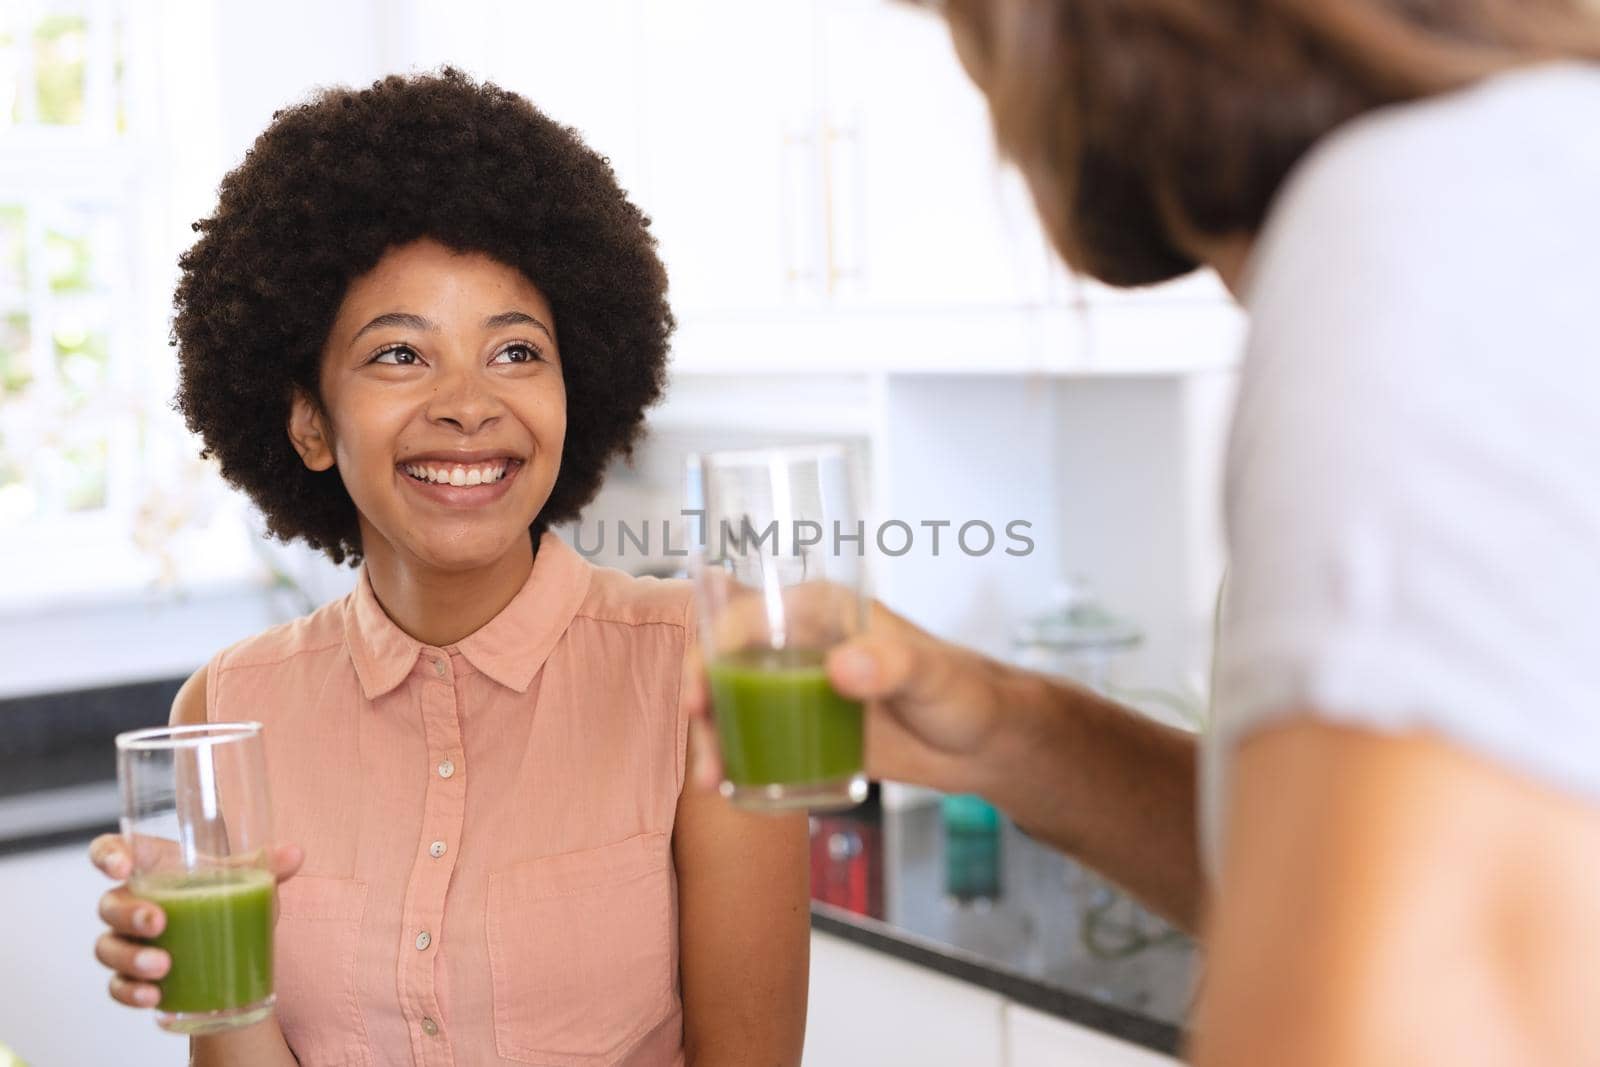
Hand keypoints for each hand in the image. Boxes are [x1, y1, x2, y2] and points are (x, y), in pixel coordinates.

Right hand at [89, 834, 304, 1009]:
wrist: (226, 942)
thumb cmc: (222, 895)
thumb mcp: (242, 878)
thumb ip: (264, 865)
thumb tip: (295, 854)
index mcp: (151, 868)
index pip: (111, 852)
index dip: (107, 855)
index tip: (121, 867)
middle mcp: (130, 902)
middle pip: (110, 904)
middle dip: (130, 915)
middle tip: (159, 923)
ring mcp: (127, 941)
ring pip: (108, 948)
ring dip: (131, 959)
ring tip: (163, 967)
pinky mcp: (131, 976)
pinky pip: (117, 986)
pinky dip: (131, 993)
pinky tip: (154, 996)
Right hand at [682, 588, 1014, 795]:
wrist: (983, 742)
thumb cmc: (965, 691)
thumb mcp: (930, 675)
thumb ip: (894, 665)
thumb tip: (841, 668)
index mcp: (822, 609)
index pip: (747, 616)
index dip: (712, 651)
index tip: (701, 697)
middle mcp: (801, 642)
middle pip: (727, 663)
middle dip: (701, 704)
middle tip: (706, 758)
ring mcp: (800, 687)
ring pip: (734, 703)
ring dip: (713, 738)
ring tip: (715, 782)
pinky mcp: (806, 727)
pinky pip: (756, 735)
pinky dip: (736, 756)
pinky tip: (731, 788)